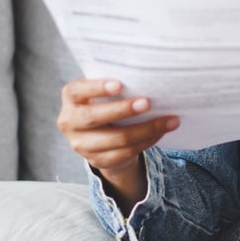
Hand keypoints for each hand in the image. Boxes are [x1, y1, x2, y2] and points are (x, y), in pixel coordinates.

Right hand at [57, 78, 177, 208]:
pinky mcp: (97, 160)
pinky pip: (126, 152)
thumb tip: (150, 79)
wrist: (100, 137)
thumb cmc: (107, 104)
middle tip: (148, 102)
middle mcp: (70, 122)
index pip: (77, 92)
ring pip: (116, 139)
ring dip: (146, 129)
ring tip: (169, 120)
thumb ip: (116, 86)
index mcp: (71, 98)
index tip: (120, 84)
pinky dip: (147, 141)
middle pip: (94, 117)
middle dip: (124, 109)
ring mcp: (81, 144)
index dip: (97, 88)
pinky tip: (161, 132)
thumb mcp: (104, 93)